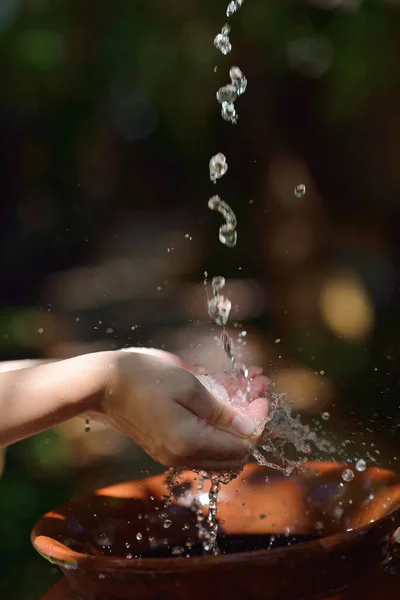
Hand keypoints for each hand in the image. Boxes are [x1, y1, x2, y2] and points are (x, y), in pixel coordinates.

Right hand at [97, 348, 269, 470]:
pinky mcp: (166, 445)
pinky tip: (224, 394)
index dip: (258, 420)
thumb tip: (250, 427)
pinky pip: (202, 441)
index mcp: (189, 444)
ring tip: (247, 385)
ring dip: (237, 419)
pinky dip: (218, 422)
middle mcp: (183, 457)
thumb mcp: (188, 386)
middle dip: (251, 421)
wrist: (102, 384)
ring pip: (219, 447)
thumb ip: (221, 411)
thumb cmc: (144, 377)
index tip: (263, 393)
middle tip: (258, 391)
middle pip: (234, 452)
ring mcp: (173, 453)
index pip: (241, 445)